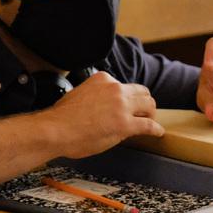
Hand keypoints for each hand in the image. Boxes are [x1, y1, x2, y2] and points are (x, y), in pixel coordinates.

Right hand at [44, 71, 163, 157]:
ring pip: (149, 105)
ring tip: (151, 121)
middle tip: (144, 112)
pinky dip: (155, 129)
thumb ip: (96, 95)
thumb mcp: (80, 94)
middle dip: (144, 103)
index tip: (126, 106)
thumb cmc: (62, 118)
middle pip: (142, 92)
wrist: (55, 130)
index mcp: (103, 79)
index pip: (123, 86)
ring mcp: (121, 106)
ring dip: (151, 114)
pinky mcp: (125, 124)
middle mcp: (115, 88)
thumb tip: (104, 106)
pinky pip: (149, 125)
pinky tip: (157, 133)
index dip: (127, 98)